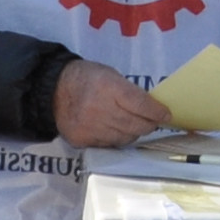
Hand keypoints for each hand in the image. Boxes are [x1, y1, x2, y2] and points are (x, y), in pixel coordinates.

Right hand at [52, 60, 171, 149]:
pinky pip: (109, 144)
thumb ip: (129, 92)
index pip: (140, 105)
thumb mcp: (110, 75)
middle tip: (153, 122)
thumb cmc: (87, 78)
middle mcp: (99, 109)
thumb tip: (151, 108)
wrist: (54, 90)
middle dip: (149, 125)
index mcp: (108, 88)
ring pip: (125, 138)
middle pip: (135, 125)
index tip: (166, 115)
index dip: (156, 112)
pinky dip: (117, 138)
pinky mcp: (83, 140)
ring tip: (134, 125)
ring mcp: (90, 127)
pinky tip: (116, 129)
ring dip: (134, 133)